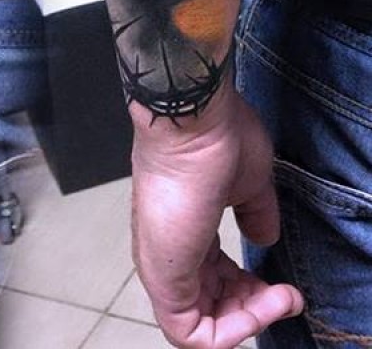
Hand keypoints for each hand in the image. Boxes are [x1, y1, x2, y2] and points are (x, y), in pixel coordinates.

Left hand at [130, 82, 304, 347]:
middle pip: (207, 310)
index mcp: (183, 232)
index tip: (280, 283)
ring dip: (249, 321)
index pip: (212, 283)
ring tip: (282, 296)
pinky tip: (267, 303)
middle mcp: (166, 253)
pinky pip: (190, 334)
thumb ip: (255, 215)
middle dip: (254, 312)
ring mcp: (161, 266)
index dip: (250, 293)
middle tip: (285, 294)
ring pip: (200, 327)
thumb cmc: (212, 140)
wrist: (190, 120)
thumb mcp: (246, 185)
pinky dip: (234, 331)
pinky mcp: (164, 276)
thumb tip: (264, 237)